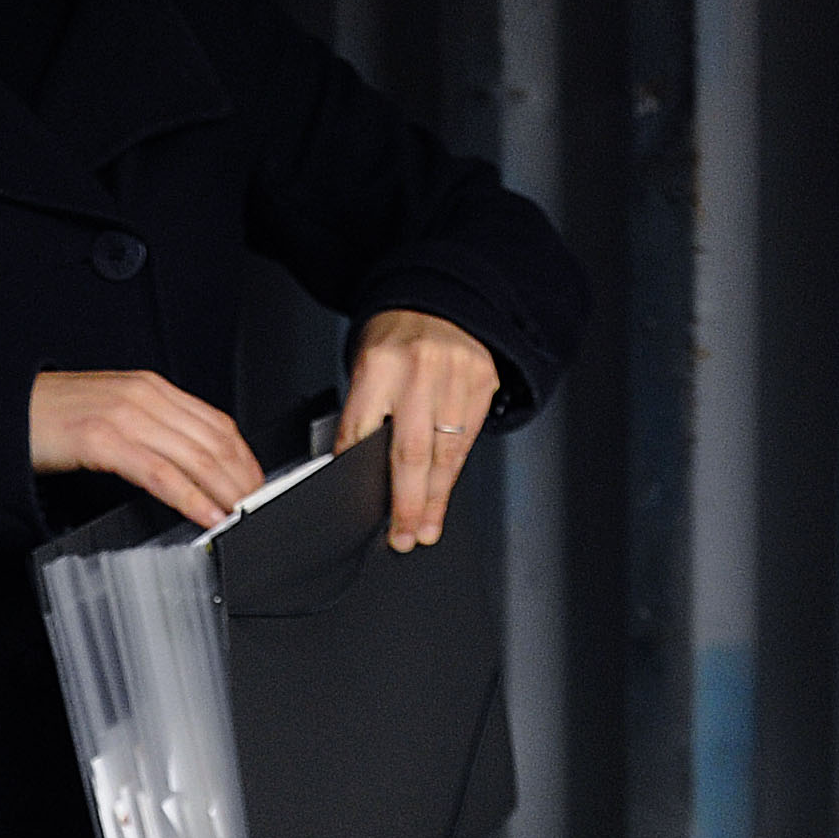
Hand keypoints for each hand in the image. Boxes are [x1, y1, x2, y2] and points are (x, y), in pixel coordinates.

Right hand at [28, 370, 261, 527]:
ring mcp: (123, 415)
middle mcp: (143, 395)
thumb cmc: (51, 418)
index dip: (244, 457)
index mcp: (149, 387)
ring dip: (224, 491)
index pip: (216, 421)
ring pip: (194, 456)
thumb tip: (189, 464)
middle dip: (242, 478)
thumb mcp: (111, 413)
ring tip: (240, 515)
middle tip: (259, 507)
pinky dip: (190, 496)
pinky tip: (205, 513)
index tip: (257, 484)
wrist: (1, 413)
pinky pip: (159, 473)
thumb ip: (151, 429)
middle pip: (213, 440)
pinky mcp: (102, 440)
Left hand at [340, 310, 500, 549]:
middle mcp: (420, 370)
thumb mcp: (365, 366)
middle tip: (402, 536)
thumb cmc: (395, 340)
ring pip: (445, 452)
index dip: (358, 472)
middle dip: (406, 501)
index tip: (358, 507)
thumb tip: (356, 470)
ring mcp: (456, 376)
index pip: (362, 429)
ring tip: (424, 528)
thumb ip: (364, 412)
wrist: (437, 301)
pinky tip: (442, 495)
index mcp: (379, 364)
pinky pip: (467, 439)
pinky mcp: (483, 383)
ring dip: (434, 497)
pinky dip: (452, 472)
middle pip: (411, 450)